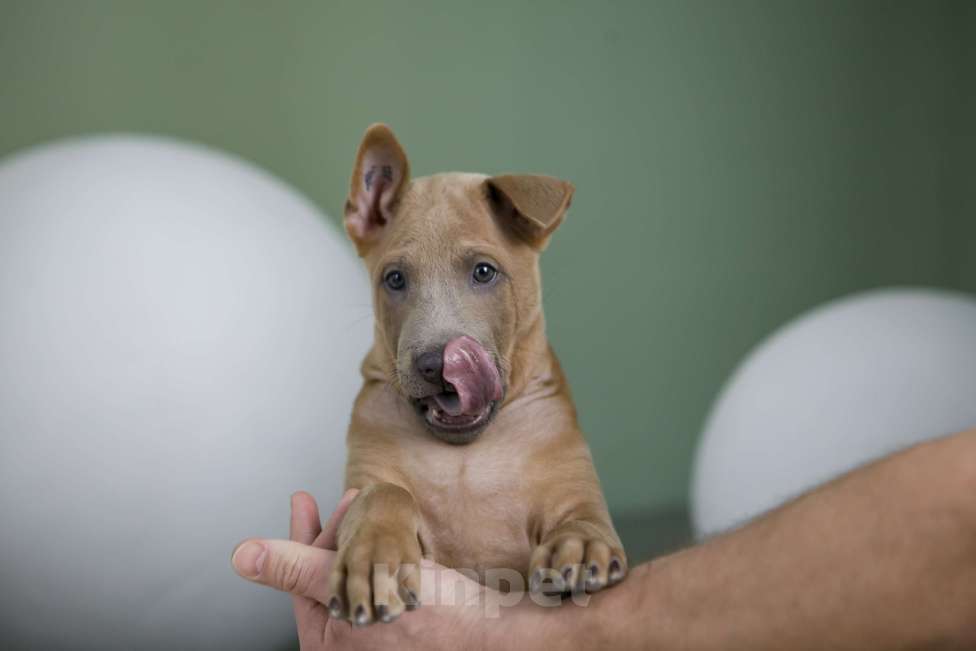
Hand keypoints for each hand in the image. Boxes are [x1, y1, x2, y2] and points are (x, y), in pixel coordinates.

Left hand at [232, 491, 524, 649]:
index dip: (303, 534)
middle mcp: (347, 644)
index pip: (301, 579)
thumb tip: (243, 556)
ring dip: (359, 538)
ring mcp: (374, 637)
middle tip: (345, 495)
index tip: (303, 497)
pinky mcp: (401, 625)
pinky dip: (381, 554)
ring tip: (363, 506)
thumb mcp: (357, 584)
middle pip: (328, 576)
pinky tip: (390, 532)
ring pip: (356, 575)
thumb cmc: (436, 619)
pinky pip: (379, 583)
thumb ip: (298, 570)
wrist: (496, 633)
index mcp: (326, 644)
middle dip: (337, 533)